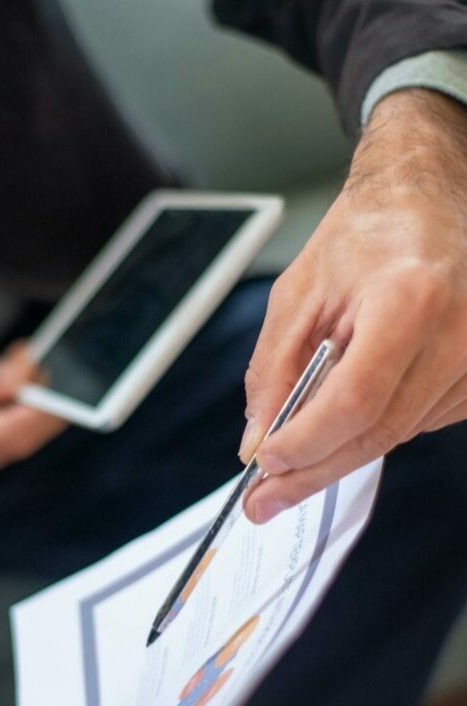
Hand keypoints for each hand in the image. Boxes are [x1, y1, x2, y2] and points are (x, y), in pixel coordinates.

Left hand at [240, 89, 466, 522]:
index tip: (265, 465)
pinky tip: (347, 410)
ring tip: (296, 444)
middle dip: (311, 473)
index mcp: (409, 301)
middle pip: (375, 434)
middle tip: (262, 502)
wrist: (428, 204)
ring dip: (337, 450)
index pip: (355, 402)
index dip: (306, 443)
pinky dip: (370, 429)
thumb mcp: (299, 293)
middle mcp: (456, 336)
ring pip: (392, 437)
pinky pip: (413, 426)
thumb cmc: (367, 236)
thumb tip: (258, 440)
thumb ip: (273, 371)